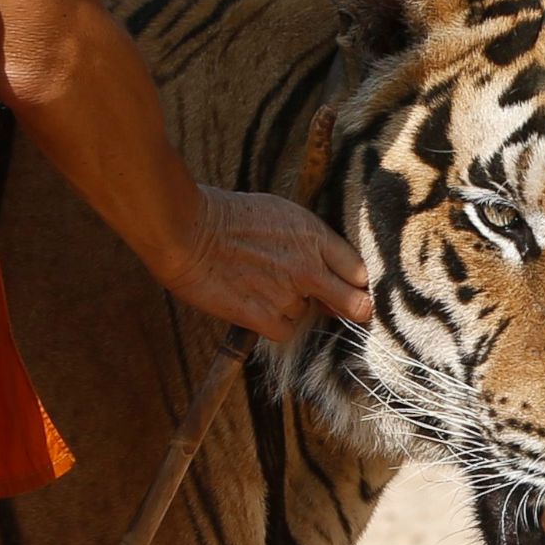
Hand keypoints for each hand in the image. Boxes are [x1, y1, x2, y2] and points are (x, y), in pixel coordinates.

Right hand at [154, 185, 373, 341]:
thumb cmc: (225, 216)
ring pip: (306, 315)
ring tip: (260, 289)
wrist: (187, 232)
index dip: (355, 282)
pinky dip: (272, 325)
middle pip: (354, 303)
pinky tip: (254, 307)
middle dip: (353, 309)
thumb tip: (317, 262)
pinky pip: (284, 332)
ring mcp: (287, 294)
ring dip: (290, 308)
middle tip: (345, 311)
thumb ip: (304, 238)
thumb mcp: (277, 212)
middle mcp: (308, 267)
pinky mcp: (263, 316)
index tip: (348, 287)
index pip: (357, 269)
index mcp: (313, 235)